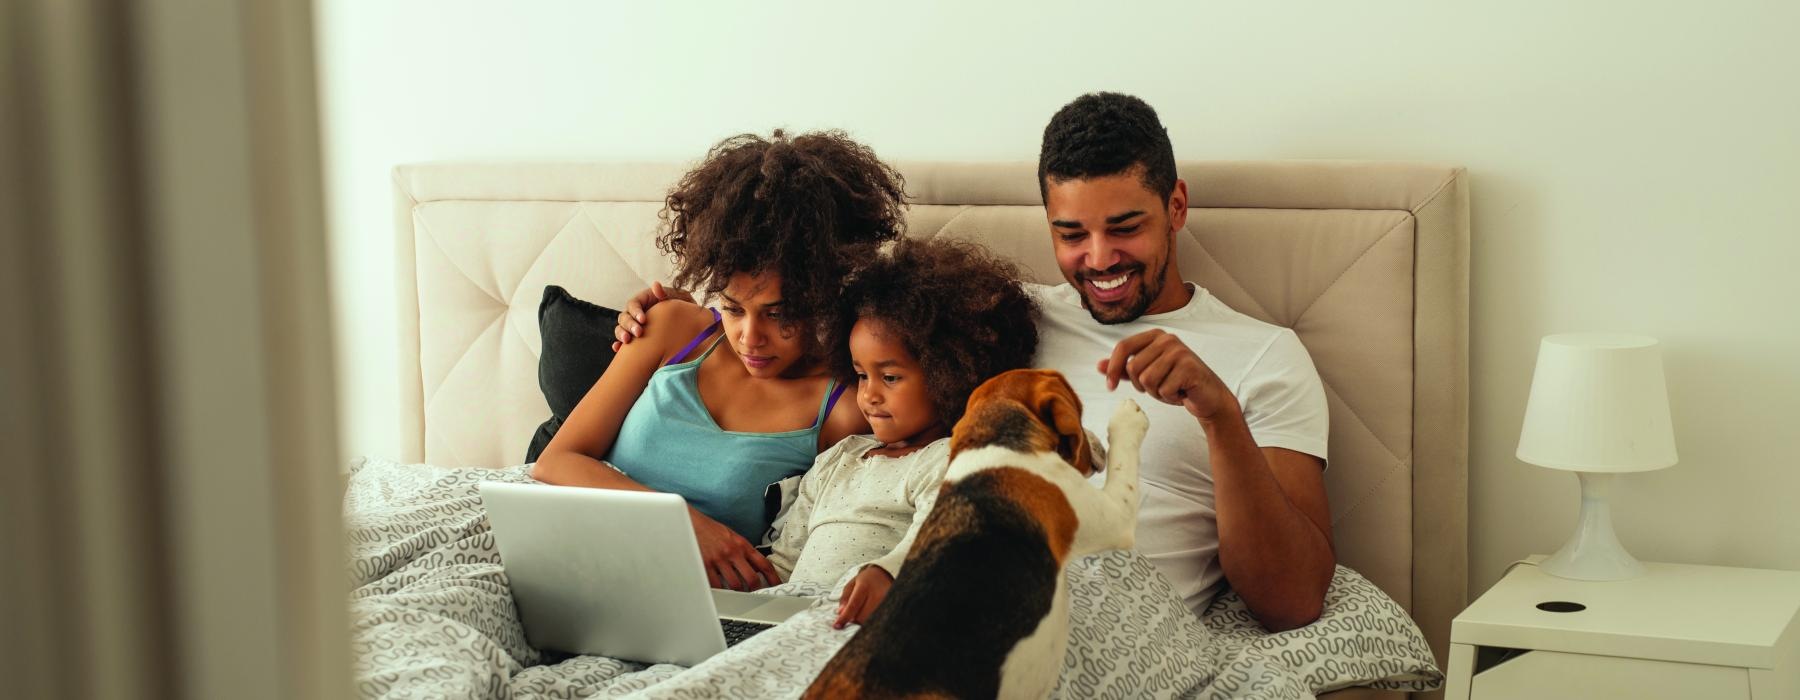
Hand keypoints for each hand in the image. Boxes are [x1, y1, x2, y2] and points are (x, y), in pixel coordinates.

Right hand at [611, 282, 694, 351]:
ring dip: (621, 334)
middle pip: (624, 317)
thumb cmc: (679, 307)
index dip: (635, 311)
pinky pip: (623, 342)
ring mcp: (633, 326)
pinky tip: (618, 349)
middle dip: (629, 325)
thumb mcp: (674, 298)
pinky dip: (619, 345)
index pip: (633, 304)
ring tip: (627, 341)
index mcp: (642, 301)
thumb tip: (656, 285)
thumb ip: (664, 294)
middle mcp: (634, 313)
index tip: (643, 319)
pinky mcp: (634, 338)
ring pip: (620, 329)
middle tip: (638, 332)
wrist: (685, 321)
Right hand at [689, 509, 781, 590]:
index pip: (764, 563)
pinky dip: (721, 591)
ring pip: (735, 585)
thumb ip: (743, 551)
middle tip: (755, 594)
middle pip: (752, 578)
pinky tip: (721, 591)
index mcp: (742, 544)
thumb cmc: (711, 530)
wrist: (691, 522)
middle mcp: (733, 552)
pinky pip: (717, 585)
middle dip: (756, 590)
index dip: (773, 577)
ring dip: (738, 593)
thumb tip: (755, 567)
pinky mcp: (705, 566)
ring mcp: (719, 559)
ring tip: (737, 594)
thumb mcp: (732, 536)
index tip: (777, 585)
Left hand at [833, 565, 893, 628]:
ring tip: (864, 609)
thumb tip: (840, 613)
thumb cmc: (867, 580)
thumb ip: (844, 598)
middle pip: (861, 618)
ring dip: (863, 620)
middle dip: (854, 618)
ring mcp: (886, 602)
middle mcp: (877, 595)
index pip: (853, 606)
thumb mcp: (852, 584)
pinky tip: (871, 612)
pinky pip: (878, 620)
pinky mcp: (892, 608)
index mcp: (865, 587)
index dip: (844, 617)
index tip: (837, 625)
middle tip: (854, 612)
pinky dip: (871, 620)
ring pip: (869, 621)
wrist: (885, 574)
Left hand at [1097, 330, 1234, 419]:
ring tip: (1171, 388)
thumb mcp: (1146, 373)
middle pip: (1133, 368)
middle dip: (1142, 386)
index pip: (1123, 347)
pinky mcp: (1189, 367)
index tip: (1110, 387)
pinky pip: (1164, 389)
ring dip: (1157, 392)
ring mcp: (1179, 352)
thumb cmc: (1176, 382)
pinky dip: (1170, 397)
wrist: (1207, 395)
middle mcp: (1167, 339)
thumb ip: (1124, 369)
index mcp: (1154, 336)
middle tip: (1159, 387)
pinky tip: (1181, 392)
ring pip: (1147, 380)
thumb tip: (1099, 365)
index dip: (1113, 368)